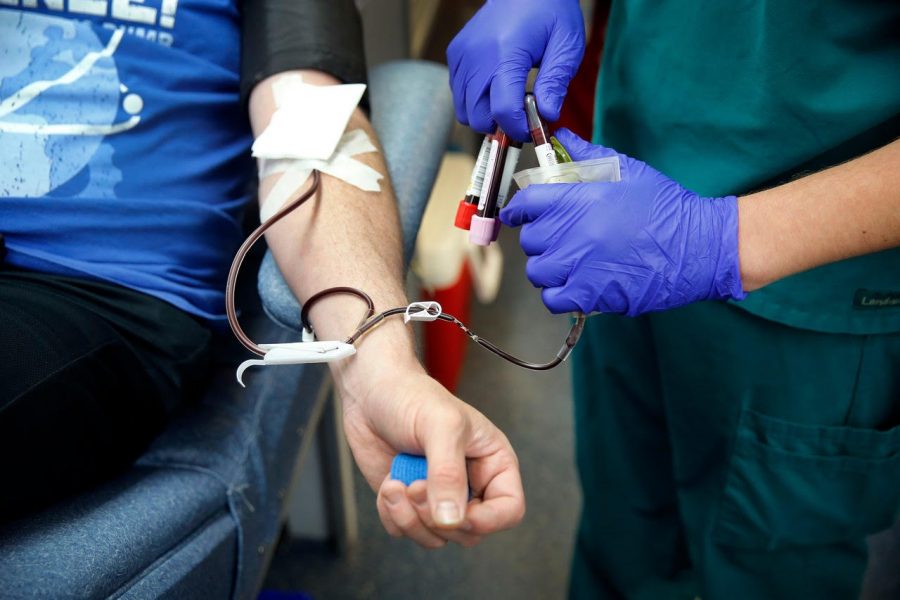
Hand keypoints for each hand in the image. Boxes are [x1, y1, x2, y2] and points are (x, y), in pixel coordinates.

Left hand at [337, 361, 524, 547]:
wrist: (371, 391)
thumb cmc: (412, 396)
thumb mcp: (441, 427)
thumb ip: (448, 475)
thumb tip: (452, 521)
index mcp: (493, 463)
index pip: (509, 510)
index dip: (486, 520)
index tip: (456, 513)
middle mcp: (470, 484)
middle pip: (470, 532)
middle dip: (437, 518)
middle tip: (415, 486)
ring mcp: (438, 495)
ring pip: (436, 537)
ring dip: (410, 519)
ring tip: (396, 484)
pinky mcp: (409, 502)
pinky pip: (406, 531)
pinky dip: (392, 515)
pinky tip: (388, 484)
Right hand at [447, 0, 584, 140]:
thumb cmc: (549, 12)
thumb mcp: (566, 44)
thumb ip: (556, 82)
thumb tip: (548, 116)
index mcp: (506, 53)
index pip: (503, 110)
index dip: (518, 129)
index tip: (533, 129)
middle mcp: (476, 56)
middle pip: (478, 117)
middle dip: (500, 126)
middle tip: (521, 116)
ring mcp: (462, 56)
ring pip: (464, 111)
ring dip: (486, 115)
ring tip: (509, 100)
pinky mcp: (455, 55)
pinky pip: (458, 95)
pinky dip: (475, 101)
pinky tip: (495, 87)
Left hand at [500, 129, 745, 315]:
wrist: (699, 245)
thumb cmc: (667, 207)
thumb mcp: (627, 170)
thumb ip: (587, 155)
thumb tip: (561, 137)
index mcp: (579, 198)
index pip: (526, 203)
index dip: (518, 210)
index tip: (519, 215)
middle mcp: (573, 232)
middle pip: (530, 240)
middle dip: (540, 239)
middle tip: (559, 239)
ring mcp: (579, 265)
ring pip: (538, 271)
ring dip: (549, 268)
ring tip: (568, 263)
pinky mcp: (591, 294)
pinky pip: (553, 299)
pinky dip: (558, 294)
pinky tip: (574, 285)